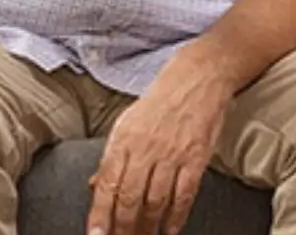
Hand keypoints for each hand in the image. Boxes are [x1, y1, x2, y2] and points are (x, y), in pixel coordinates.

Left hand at [86, 51, 233, 234]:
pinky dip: (176, 216)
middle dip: (123, 227)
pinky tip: (170, 229)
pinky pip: (184, 194)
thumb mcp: (128, 122)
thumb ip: (113, 156)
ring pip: (156, 201)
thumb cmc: (161, 101)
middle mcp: (146, 147)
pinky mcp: (197, 156)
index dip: (100, 214)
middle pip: (130, 197)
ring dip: (149, 226)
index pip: (107, 183)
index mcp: (125, 138)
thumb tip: (96, 186)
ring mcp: (173, 152)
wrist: (199, 77)